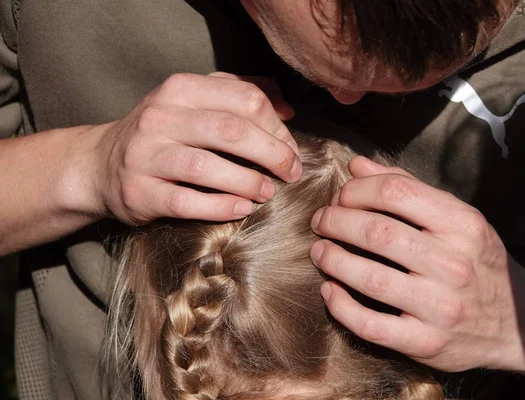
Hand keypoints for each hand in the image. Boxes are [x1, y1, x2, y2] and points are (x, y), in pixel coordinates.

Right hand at [90, 72, 300, 224]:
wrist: (101, 165)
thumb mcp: (194, 103)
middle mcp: (160, 117)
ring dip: (248, 182)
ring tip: (268, 192)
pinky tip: (242, 208)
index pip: (245, 99)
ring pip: (207, 167)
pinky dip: (220, 207)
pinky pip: (186, 202)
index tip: (291, 150)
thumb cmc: (163, 134)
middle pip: (230, 130)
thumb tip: (287, 109)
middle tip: (291, 173)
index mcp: (181, 89)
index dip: (277, 127)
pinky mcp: (139, 191)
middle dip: (272, 153)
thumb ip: (239, 95)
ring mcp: (145, 155)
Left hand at [309, 156, 524, 372]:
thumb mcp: (457, 218)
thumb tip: (357, 166)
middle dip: (336, 221)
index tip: (340, 196)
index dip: (357, 189)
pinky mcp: (427, 343)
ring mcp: (441, 306)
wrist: (520, 324)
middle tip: (320, 221)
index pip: (396, 192)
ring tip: (319, 251)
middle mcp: (454, 263)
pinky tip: (329, 290)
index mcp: (462, 224)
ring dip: (332, 260)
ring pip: (370, 278)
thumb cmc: (479, 261)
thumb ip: (407, 187)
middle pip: (377, 232)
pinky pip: (371, 325)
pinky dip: (341, 306)